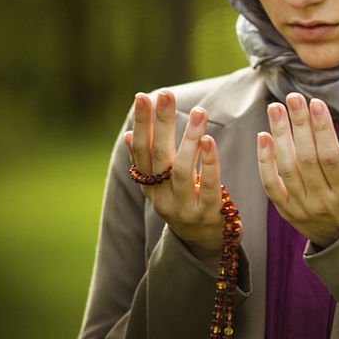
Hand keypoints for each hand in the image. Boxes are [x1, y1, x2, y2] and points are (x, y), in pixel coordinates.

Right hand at [124, 90, 224, 266]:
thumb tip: (128, 135)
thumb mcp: (164, 186)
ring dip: (189, 138)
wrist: (205, 244)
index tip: (143, 96)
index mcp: (150, 186)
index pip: (141, 151)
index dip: (141, 124)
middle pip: (158, 156)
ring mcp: (183, 207)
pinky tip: (209, 141)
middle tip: (166, 94)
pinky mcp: (207, 214)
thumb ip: (150, 163)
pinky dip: (208, 162)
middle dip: (161, 122)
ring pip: (181, 169)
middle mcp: (161, 197)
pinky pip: (207, 186)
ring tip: (199, 112)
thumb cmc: (186, 203)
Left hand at [257, 93, 338, 247]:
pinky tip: (263, 136)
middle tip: (293, 97)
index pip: (330, 156)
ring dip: (279, 135)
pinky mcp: (286, 210)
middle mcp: (322, 201)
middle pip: (306, 158)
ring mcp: (302, 207)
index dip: (321, 128)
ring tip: (276, 108)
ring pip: (286, 167)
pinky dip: (264, 161)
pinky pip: (270, 185)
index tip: (316, 102)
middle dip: (299, 124)